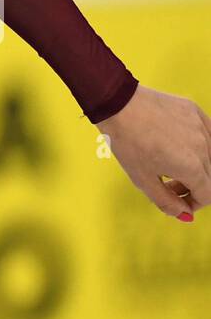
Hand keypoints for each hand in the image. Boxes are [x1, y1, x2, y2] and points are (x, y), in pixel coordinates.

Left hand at [96, 85, 210, 220]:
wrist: (118, 103)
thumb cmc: (127, 142)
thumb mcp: (143, 179)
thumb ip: (167, 202)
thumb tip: (186, 215)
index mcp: (192, 167)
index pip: (207, 196)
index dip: (191, 203)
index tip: (175, 199)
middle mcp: (203, 146)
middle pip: (208, 177)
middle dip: (191, 186)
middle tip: (167, 182)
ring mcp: (201, 126)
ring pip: (208, 156)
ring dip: (195, 165)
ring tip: (169, 162)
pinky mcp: (194, 111)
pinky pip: (205, 134)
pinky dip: (196, 144)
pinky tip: (176, 143)